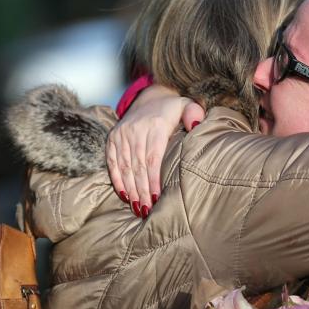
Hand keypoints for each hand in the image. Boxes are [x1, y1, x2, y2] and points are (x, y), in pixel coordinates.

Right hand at [106, 84, 204, 214]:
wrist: (149, 97)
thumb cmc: (173, 109)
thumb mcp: (187, 105)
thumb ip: (194, 113)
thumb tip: (195, 125)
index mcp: (155, 125)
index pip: (153, 158)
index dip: (153, 179)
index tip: (157, 198)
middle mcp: (135, 130)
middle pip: (138, 166)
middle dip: (142, 190)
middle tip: (147, 211)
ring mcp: (122, 134)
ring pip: (125, 167)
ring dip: (131, 189)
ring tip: (138, 208)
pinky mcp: (113, 138)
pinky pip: (112, 162)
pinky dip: (117, 179)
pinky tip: (124, 195)